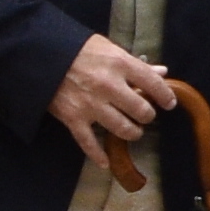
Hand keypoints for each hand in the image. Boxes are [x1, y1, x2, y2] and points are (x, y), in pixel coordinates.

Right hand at [53, 35, 173, 168]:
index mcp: (120, 65)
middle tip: (144, 115)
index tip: (169, 103)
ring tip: (134, 131)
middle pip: (141, 110)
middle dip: (147, 115)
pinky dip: (98, 155)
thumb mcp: (108, 48)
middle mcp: (109, 86)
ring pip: (122, 128)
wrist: (40, 56)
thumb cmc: (77, 48)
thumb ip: (135, 63)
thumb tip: (161, 72)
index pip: (153, 84)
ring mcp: (91, 105)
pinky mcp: (73, 118)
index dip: (165, 96)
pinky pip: (89, 142)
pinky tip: (105, 163)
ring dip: (132, 133)